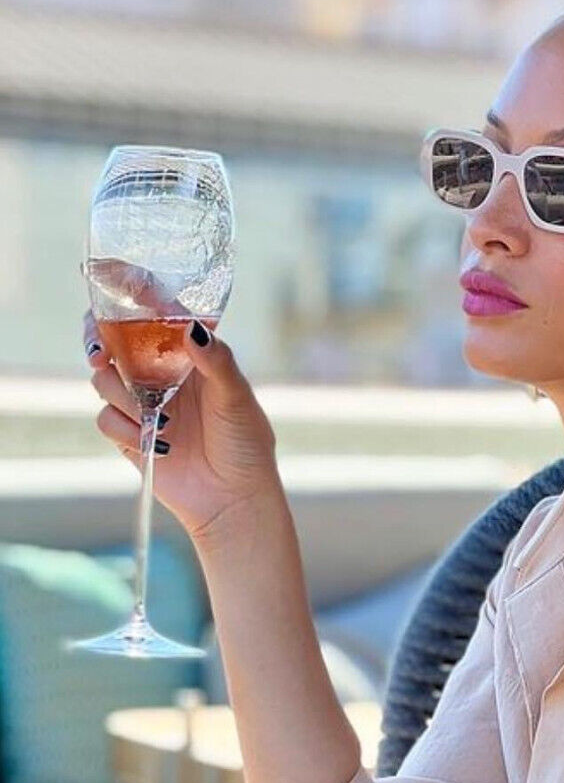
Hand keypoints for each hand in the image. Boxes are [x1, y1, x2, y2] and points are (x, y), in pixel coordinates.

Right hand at [84, 296, 283, 544]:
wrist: (234, 501)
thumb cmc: (246, 446)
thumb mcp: (237, 399)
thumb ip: (217, 361)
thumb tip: (191, 327)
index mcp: (189, 356)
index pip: (152, 315)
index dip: (128, 296)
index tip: (110, 282)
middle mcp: (161, 374)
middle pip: (113, 341)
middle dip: (98, 339)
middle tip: (99, 351)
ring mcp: (143, 404)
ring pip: (103, 379)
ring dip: (122, 395)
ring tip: (161, 418)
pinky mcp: (129, 435)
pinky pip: (105, 418)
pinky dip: (125, 429)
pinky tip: (157, 443)